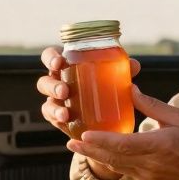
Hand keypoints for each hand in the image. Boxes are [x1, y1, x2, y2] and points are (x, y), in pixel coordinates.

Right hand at [36, 47, 139, 179]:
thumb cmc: (105, 86)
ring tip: (65, 113)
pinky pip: (52, 120)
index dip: (50, 58)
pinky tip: (66, 122)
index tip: (59, 62)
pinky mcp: (59, 120)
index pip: (50, 57)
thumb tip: (133, 66)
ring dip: (54, 107)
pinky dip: (58, 120)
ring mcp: (56, 103)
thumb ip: (122, 71)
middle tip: (65, 91)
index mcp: (66, 67)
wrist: (105, 116)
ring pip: (47, 103)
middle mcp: (57, 83)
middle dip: (52, 86)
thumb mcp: (113, 77)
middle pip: (44, 81)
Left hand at [67, 87, 178, 179]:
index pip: (124, 145)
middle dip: (89, 151)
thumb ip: (152, 105)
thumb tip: (130, 89)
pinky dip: (107, 161)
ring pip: (115, 165)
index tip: (85, 135)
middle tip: (70, 142)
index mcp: (158, 146)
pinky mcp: (145, 179)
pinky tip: (97, 153)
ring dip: (94, 157)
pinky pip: (122, 169)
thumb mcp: (177, 118)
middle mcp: (149, 163)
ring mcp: (146, 174)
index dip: (102, 141)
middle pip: (113, 158)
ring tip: (77, 147)